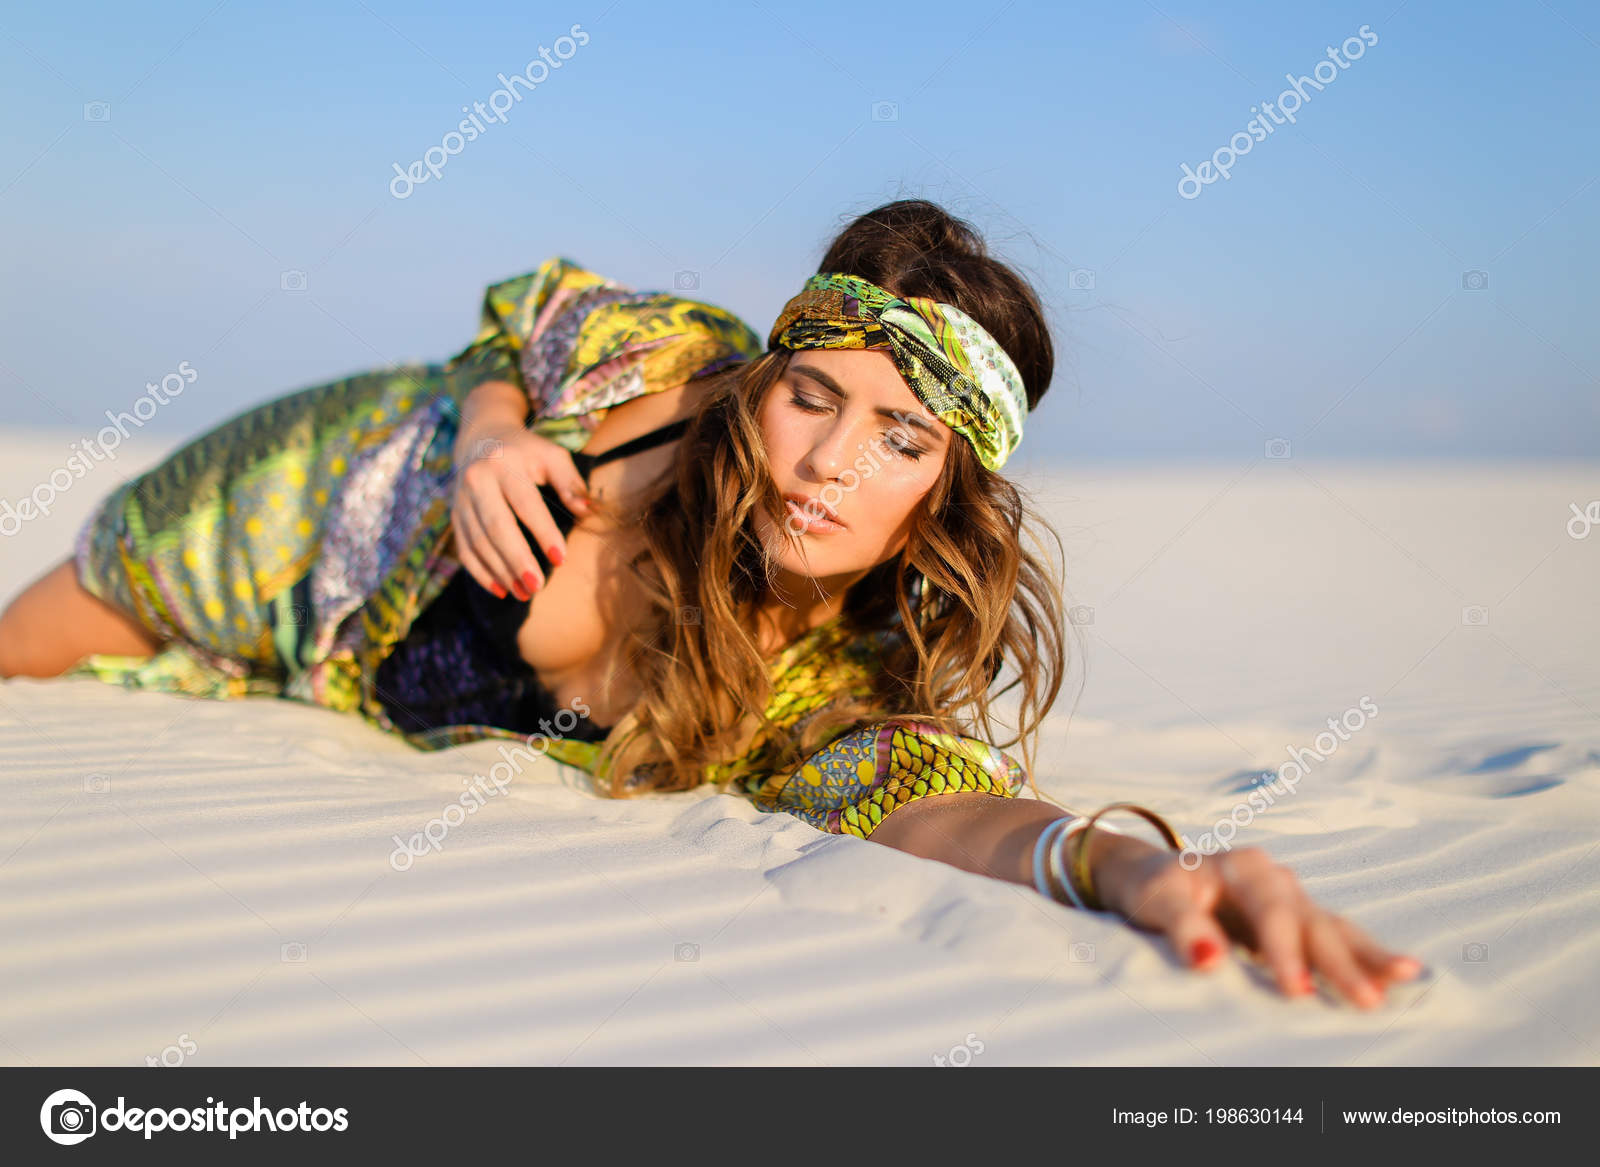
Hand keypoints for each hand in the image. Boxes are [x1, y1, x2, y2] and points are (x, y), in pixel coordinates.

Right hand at [450, 421, 590, 599]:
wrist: (481, 438)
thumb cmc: (526, 451)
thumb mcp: (552, 456)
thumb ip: (570, 482)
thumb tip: (587, 511)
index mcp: (504, 463)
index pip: (525, 503)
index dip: (543, 532)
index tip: (561, 558)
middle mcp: (477, 480)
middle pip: (496, 527)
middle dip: (516, 560)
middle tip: (537, 587)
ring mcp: (461, 499)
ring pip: (478, 542)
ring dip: (501, 572)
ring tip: (524, 593)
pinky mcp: (454, 515)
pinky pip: (464, 549)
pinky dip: (481, 572)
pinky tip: (501, 589)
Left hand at [1091, 838, 1424, 1007]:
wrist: (1155, 875)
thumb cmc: (1156, 887)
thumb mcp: (1156, 899)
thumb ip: (1181, 925)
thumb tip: (1206, 958)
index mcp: (1243, 866)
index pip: (1270, 912)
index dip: (1284, 951)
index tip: (1296, 990)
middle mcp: (1275, 878)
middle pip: (1313, 920)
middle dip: (1340, 961)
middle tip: (1367, 999)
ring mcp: (1291, 899)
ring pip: (1334, 926)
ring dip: (1368, 955)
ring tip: (1407, 976)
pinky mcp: (1298, 921)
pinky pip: (1335, 937)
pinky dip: (1364, 956)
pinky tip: (1398, 976)